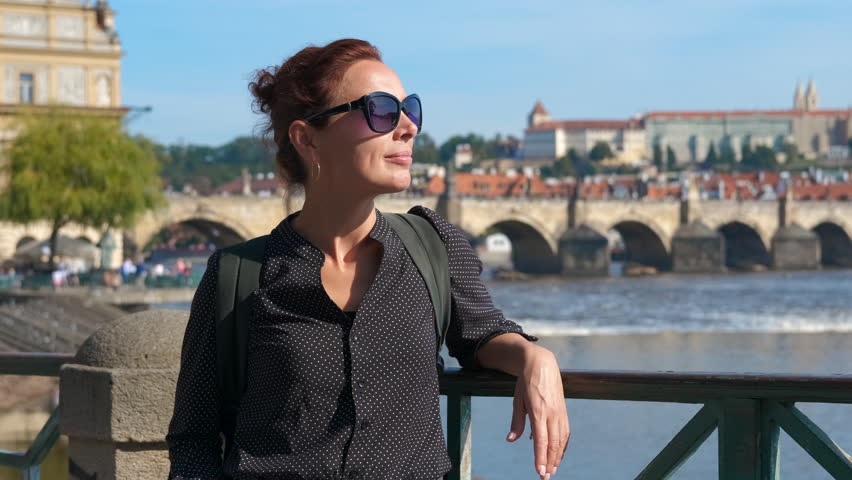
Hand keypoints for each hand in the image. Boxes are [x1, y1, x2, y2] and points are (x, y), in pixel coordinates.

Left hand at [505, 346, 569, 478]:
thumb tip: (511, 439)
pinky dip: (563, 446)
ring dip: (557, 457)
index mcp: (538, 411)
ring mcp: (560, 412)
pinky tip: (559, 454)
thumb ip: (516, 421)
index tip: (540, 472)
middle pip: (553, 443)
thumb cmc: (526, 382)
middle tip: (545, 477)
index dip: (541, 458)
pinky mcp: (564, 411)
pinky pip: (565, 432)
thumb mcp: (517, 400)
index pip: (541, 440)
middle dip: (550, 462)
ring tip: (552, 470)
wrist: (542, 363)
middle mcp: (552, 414)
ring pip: (561, 440)